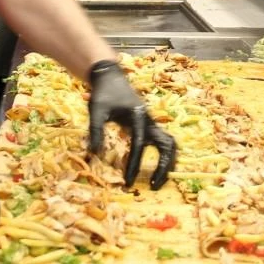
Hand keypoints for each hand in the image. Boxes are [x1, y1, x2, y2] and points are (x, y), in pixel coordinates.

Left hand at [87, 60, 176, 189]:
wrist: (110, 77)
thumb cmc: (102, 94)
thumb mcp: (96, 111)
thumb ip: (96, 131)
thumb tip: (93, 154)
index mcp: (138, 116)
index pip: (139, 145)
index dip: (135, 165)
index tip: (129, 182)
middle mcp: (149, 121)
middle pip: (168, 145)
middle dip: (164, 167)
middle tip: (154, 186)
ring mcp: (151, 123)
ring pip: (170, 144)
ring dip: (168, 162)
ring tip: (158, 181)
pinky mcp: (148, 125)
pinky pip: (163, 142)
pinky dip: (164, 156)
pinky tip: (155, 169)